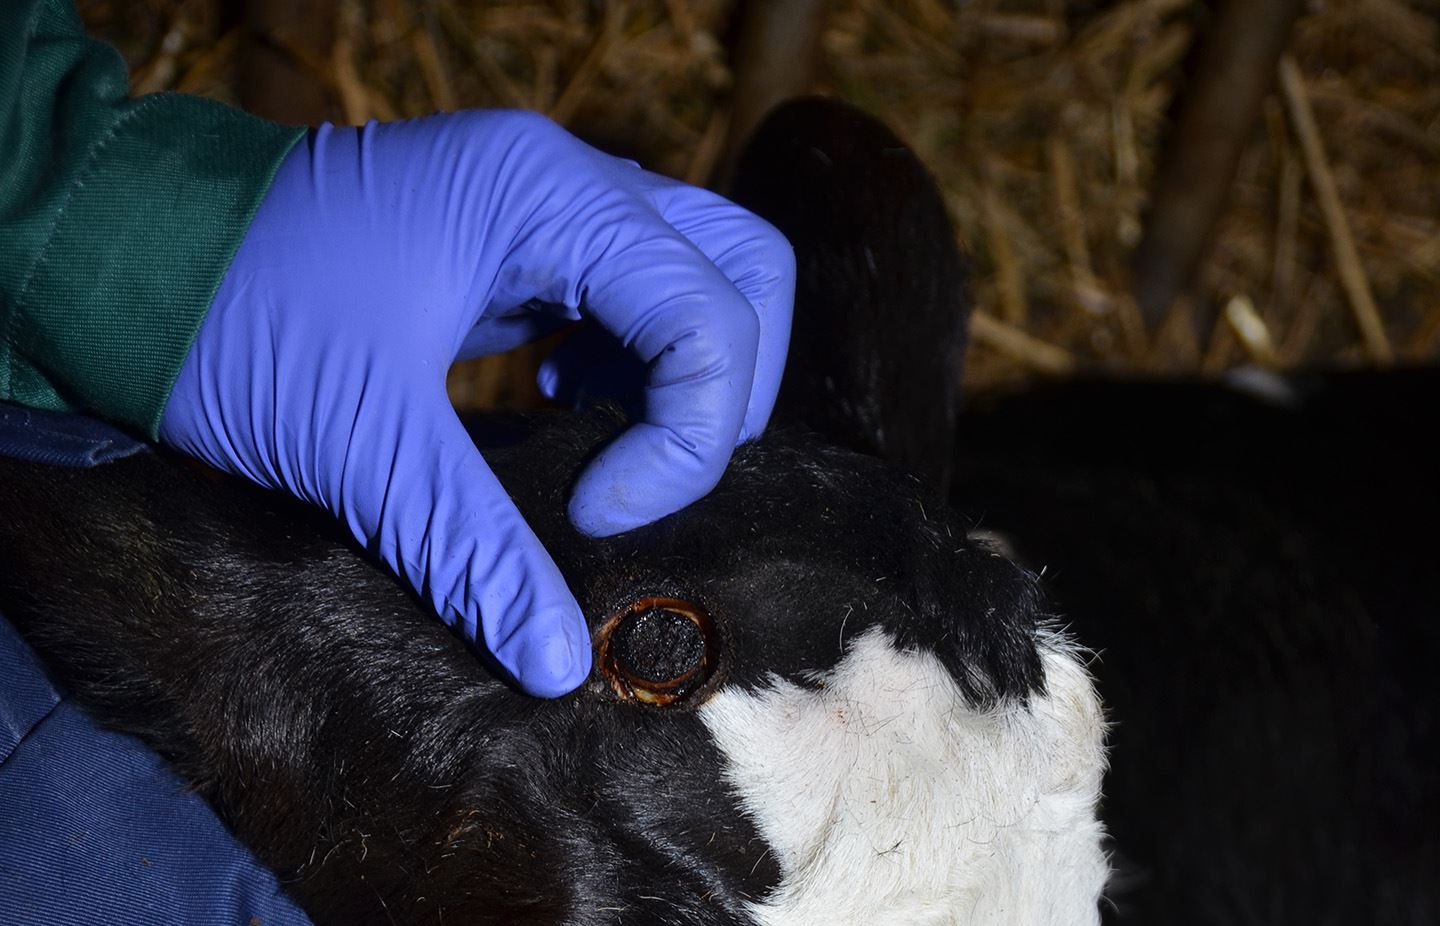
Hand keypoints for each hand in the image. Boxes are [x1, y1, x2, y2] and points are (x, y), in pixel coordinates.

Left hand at [159, 111, 794, 696]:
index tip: (596, 514)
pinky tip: (562, 409)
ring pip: (697, 271)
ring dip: (683, 372)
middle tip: (650, 473)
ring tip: (604, 445)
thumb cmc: (230, 320)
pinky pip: (630, 288)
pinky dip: (631, 359)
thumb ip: (473, 549)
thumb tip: (556, 662)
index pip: (710, 315)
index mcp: (544, 195)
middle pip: (741, 267)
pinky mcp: (517, 237)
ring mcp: (544, 200)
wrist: (125, 260)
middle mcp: (563, 179)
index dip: (685, 437)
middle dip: (726, 389)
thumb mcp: (359, 444)